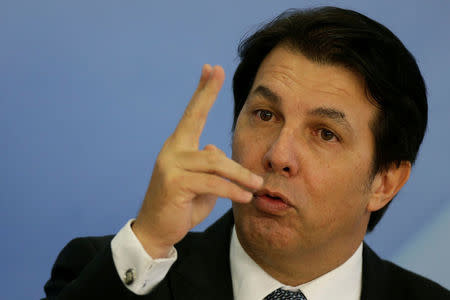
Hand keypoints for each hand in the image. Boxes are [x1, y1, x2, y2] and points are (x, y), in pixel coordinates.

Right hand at [132, 64, 262, 257]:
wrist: (157, 229)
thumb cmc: (182, 205)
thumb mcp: (201, 183)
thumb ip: (210, 166)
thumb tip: (215, 150)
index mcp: (179, 147)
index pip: (192, 114)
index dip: (203, 91)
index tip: (211, 68)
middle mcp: (172, 151)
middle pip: (201, 129)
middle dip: (213, 109)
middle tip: (227, 90)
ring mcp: (171, 166)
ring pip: (214, 163)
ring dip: (239, 176)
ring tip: (257, 186)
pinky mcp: (174, 184)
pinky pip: (211, 183)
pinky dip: (231, 190)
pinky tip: (244, 197)